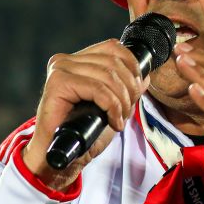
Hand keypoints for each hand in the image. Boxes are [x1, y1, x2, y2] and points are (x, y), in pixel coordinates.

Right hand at [21, 39, 146, 190]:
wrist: (61, 156)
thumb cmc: (82, 134)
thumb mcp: (111, 108)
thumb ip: (125, 90)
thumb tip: (145, 76)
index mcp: (77, 61)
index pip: (112, 47)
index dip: (132, 67)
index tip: (136, 92)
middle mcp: (65, 61)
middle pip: (113, 61)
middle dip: (129, 88)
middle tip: (127, 112)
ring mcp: (60, 70)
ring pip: (108, 75)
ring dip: (122, 101)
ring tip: (120, 119)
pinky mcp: (58, 83)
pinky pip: (97, 89)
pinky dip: (112, 107)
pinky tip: (113, 122)